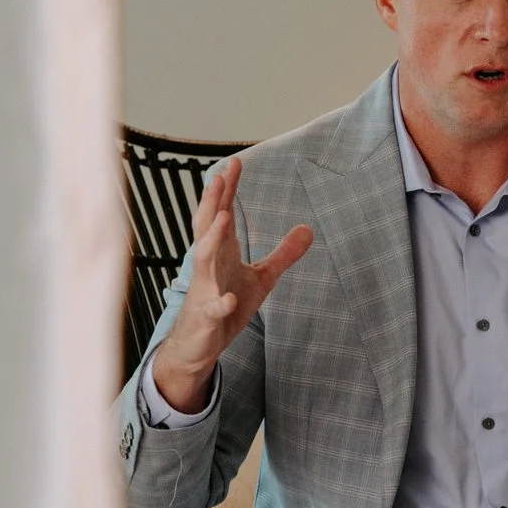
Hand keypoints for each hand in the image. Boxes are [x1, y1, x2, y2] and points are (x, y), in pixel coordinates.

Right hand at [149, 156, 312, 412]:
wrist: (198, 344)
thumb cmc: (225, 305)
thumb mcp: (262, 278)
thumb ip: (283, 254)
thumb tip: (308, 229)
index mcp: (220, 252)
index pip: (221, 213)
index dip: (228, 190)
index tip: (235, 163)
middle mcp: (209, 266)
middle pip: (207, 228)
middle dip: (212, 202)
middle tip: (219, 177)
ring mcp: (204, 290)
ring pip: (203, 261)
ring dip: (212, 239)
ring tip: (223, 218)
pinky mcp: (206, 317)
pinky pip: (212, 309)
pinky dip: (219, 303)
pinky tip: (228, 299)